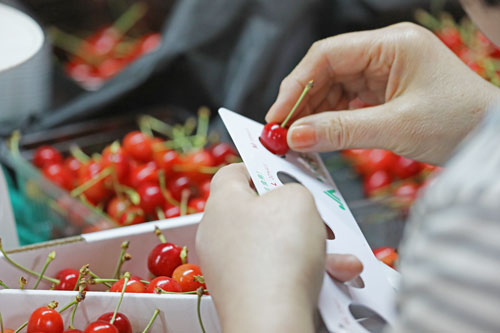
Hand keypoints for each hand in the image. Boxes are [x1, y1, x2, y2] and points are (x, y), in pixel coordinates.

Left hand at [196, 164, 325, 332]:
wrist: (270, 321)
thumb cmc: (279, 252)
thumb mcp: (297, 199)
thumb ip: (293, 187)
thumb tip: (290, 198)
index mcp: (222, 202)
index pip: (233, 172)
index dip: (261, 168)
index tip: (283, 173)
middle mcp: (216, 233)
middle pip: (258, 211)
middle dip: (296, 215)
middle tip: (318, 219)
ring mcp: (225, 265)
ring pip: (273, 245)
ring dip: (310, 247)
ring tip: (340, 256)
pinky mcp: (239, 292)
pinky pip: (274, 271)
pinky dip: (302, 271)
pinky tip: (333, 276)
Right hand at [266, 22, 499, 164]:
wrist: (492, 140)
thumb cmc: (459, 123)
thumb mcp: (395, 127)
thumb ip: (340, 131)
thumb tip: (295, 138)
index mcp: (392, 44)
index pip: (327, 55)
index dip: (296, 86)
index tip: (277, 116)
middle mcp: (385, 52)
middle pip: (326, 71)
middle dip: (302, 102)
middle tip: (282, 133)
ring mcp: (384, 71)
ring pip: (333, 88)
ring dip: (313, 113)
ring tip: (297, 139)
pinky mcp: (385, 91)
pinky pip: (347, 102)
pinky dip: (330, 119)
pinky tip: (319, 135)